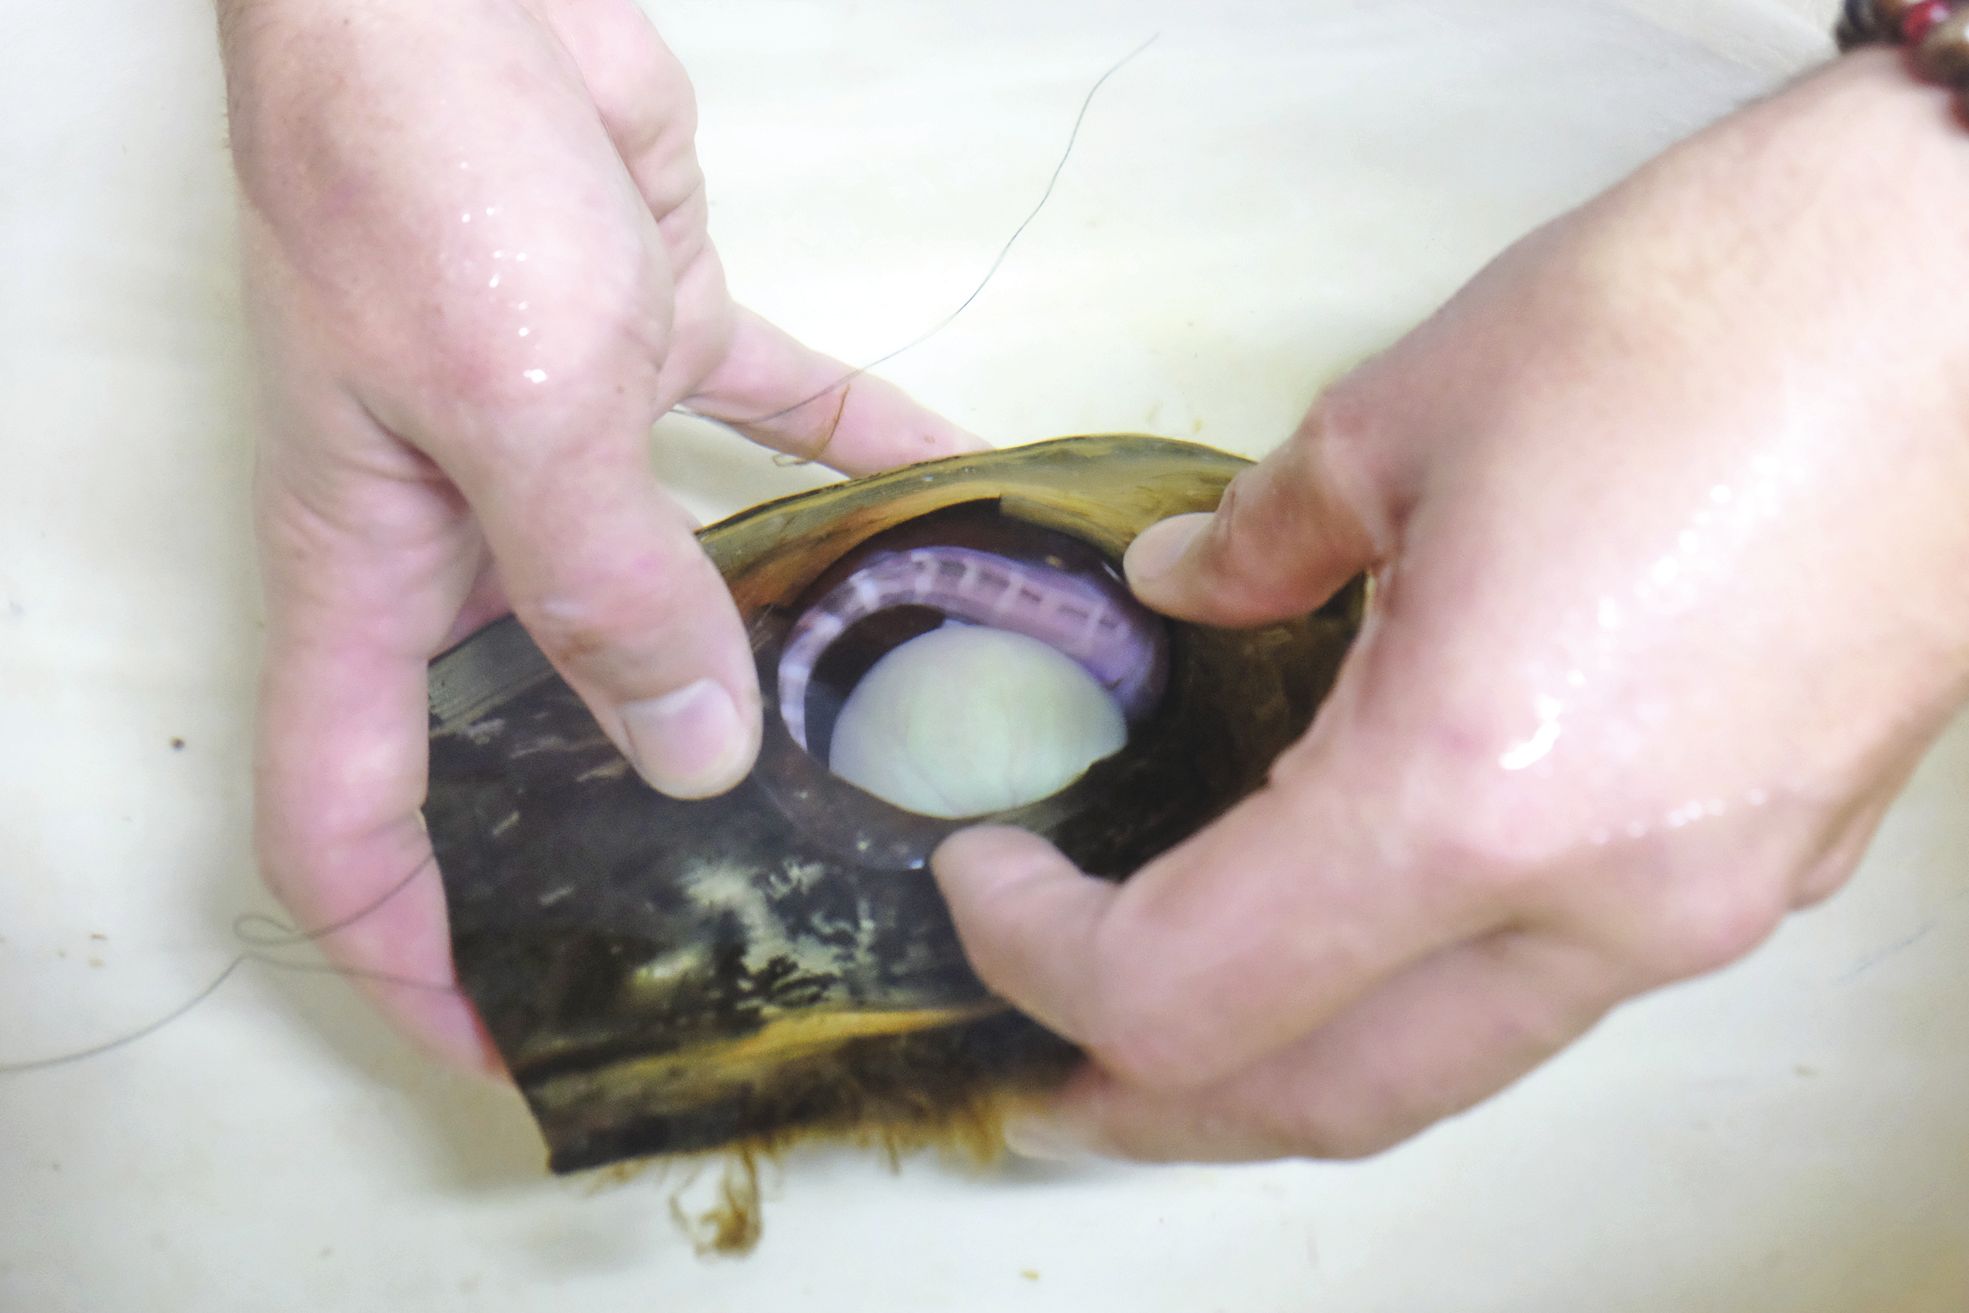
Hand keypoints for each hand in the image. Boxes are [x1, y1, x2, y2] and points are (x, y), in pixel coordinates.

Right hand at [223, 0, 975, 1065]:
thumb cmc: (418, 176)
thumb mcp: (510, 410)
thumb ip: (601, 586)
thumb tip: (686, 754)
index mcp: (372, 580)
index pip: (347, 826)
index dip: (408, 955)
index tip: (508, 1039)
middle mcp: (459, 539)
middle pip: (524, 736)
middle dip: (614, 829)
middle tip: (755, 899)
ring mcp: (560, 445)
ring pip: (666, 597)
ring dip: (762, 659)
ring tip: (885, 737)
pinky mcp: (647, 348)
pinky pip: (768, 433)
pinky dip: (853, 464)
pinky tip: (952, 502)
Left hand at [934, 51, 1968, 1160]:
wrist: (1966, 276)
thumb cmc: (1714, 317)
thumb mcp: (1403, 417)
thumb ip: (1262, 542)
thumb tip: (1189, 590)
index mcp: (1473, 791)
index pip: (1192, 990)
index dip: (1048, 961)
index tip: (988, 883)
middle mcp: (1602, 898)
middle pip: (1325, 1096)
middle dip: (1162, 1099)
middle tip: (1054, 1066)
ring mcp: (1704, 904)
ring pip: (1448, 1064)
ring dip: (1294, 1062)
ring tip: (1184, 1019)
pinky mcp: (1767, 866)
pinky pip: (1551, 984)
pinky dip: (1420, 983)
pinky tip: (1360, 909)